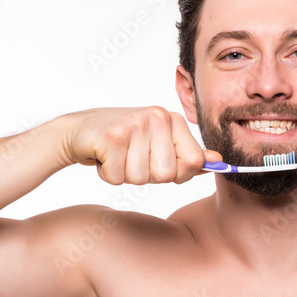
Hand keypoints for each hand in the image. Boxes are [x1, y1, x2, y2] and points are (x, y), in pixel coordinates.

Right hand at [63, 107, 221, 184]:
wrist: (78, 131)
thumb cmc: (121, 140)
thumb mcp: (159, 143)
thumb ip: (188, 154)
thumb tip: (218, 161)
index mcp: (172, 118)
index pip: (195, 162)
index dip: (178, 173)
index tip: (158, 161)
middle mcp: (156, 117)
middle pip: (168, 174)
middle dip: (148, 175)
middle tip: (131, 157)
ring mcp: (134, 125)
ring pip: (142, 179)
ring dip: (125, 175)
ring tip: (117, 155)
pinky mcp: (111, 138)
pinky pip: (118, 178)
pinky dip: (108, 174)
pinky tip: (103, 156)